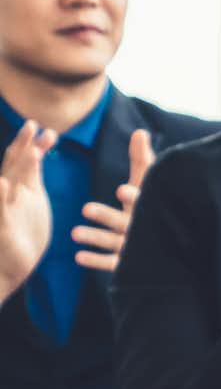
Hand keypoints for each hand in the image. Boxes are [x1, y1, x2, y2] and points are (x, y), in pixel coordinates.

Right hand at [0, 121, 56, 298]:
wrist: (13, 263)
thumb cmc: (22, 229)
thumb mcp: (30, 196)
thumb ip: (32, 173)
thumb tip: (37, 148)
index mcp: (18, 186)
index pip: (23, 160)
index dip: (32, 144)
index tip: (47, 130)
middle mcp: (8, 193)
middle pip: (16, 165)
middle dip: (24, 146)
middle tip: (34, 126)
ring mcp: (4, 208)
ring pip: (9, 183)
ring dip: (19, 166)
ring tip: (33, 151)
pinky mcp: (3, 226)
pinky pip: (1, 210)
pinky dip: (1, 197)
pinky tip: (2, 184)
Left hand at [69, 129, 154, 273]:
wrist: (175, 246)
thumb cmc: (156, 206)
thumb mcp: (148, 184)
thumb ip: (142, 160)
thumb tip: (139, 132)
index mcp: (149, 206)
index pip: (142, 200)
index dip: (132, 196)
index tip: (121, 190)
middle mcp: (144, 227)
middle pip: (124, 221)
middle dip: (107, 216)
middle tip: (87, 208)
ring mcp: (136, 246)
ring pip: (114, 242)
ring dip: (95, 237)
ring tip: (74, 233)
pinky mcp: (129, 263)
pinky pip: (111, 263)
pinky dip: (96, 260)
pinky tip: (79, 257)